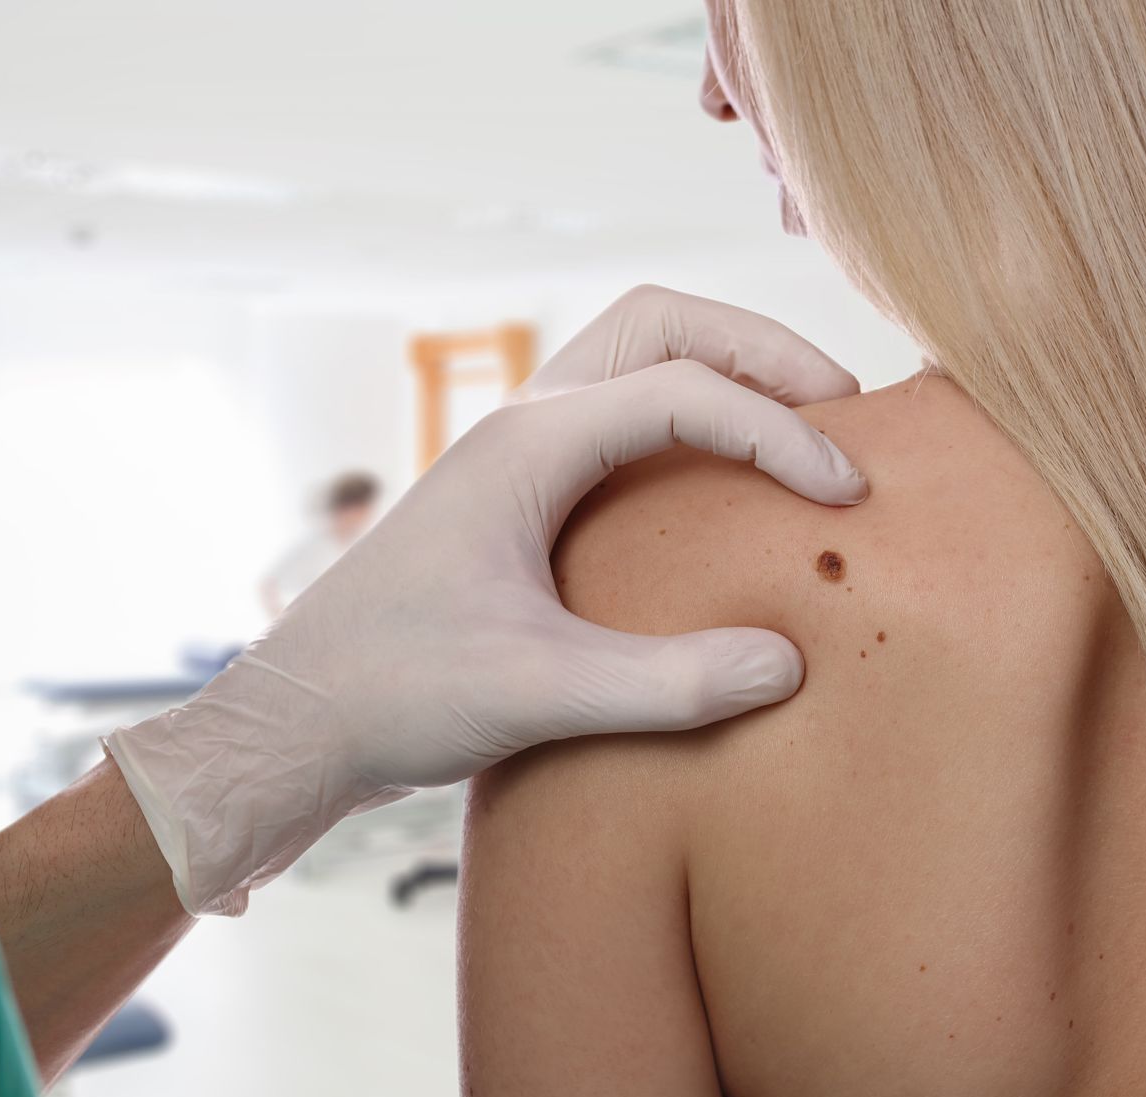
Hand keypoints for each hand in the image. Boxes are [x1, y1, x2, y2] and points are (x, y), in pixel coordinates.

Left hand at [106, 285, 865, 915]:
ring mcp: (520, 456)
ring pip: (639, 356)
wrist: (297, 725)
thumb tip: (789, 663)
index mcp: (530, 444)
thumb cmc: (395, 693)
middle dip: (763, 349)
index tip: (847, 494)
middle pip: (663, 322)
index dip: (782, 431)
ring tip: (804, 429)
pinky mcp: (523, 499)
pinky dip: (694, 421)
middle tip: (845, 408)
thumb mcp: (540, 694)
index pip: (685, 391)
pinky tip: (731, 492)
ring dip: (727, 371)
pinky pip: (624, 417)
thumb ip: (669, 685)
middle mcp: (525, 426)